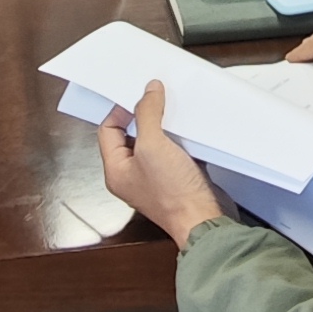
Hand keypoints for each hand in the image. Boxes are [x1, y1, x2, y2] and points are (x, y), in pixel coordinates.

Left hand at [98, 80, 226, 244]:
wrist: (204, 220)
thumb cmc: (173, 195)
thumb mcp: (153, 146)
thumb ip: (147, 114)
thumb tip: (148, 91)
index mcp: (116, 170)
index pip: (108, 130)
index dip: (121, 110)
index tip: (140, 95)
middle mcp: (132, 175)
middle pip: (131, 135)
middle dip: (144, 115)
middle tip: (156, 98)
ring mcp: (154, 177)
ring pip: (153, 141)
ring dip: (163, 125)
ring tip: (173, 111)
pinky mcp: (175, 178)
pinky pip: (172, 150)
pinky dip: (178, 138)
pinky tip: (188, 129)